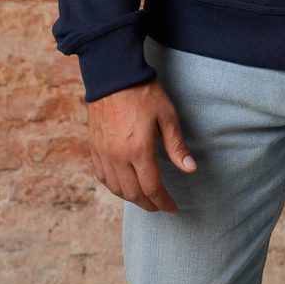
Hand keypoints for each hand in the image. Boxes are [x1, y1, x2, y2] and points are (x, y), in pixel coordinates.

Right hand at [87, 80, 195, 211]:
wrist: (113, 75)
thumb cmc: (143, 92)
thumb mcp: (167, 115)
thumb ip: (176, 145)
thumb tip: (189, 169)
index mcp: (139, 150)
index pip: (152, 188)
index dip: (163, 202)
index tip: (172, 208)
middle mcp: (118, 157)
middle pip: (133, 193)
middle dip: (149, 204)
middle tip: (160, 205)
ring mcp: (103, 153)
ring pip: (116, 188)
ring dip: (132, 198)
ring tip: (145, 197)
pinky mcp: (94, 147)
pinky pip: (103, 177)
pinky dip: (114, 186)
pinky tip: (123, 185)